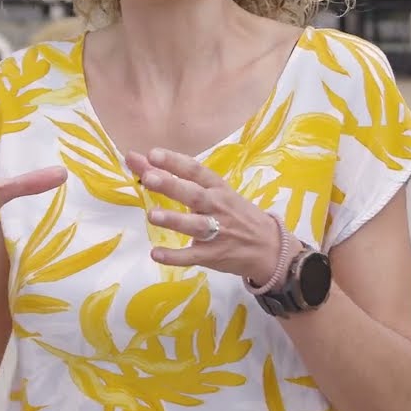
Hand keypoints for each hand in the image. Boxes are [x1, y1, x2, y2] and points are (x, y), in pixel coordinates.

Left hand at [125, 148, 297, 285]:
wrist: (270, 247)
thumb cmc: (236, 213)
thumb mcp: (216, 193)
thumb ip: (177, 178)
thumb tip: (141, 160)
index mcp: (218, 188)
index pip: (196, 170)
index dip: (175, 162)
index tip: (153, 154)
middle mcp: (218, 207)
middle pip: (194, 195)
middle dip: (172, 186)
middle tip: (148, 178)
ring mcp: (218, 232)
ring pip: (194, 225)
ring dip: (174, 219)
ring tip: (152, 215)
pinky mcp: (214, 255)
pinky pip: (193, 256)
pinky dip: (174, 257)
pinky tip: (156, 254)